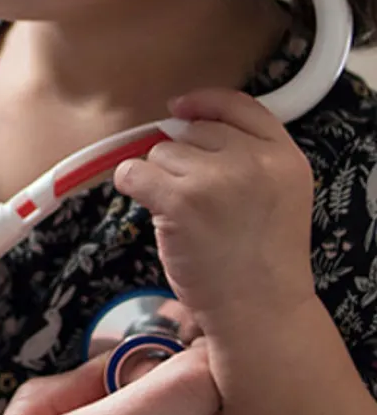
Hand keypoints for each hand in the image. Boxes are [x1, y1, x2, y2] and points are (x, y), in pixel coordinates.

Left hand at [113, 88, 316, 332]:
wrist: (259, 311)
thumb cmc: (260, 258)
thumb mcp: (277, 195)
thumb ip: (247, 156)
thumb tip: (182, 120)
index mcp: (284, 156)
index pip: (240, 106)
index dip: (205, 103)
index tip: (180, 109)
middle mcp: (253, 161)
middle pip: (191, 132)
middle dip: (184, 161)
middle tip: (201, 204)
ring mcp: (215, 178)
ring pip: (160, 153)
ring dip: (161, 179)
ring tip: (188, 217)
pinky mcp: (179, 199)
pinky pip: (133, 171)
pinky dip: (131, 185)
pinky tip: (151, 207)